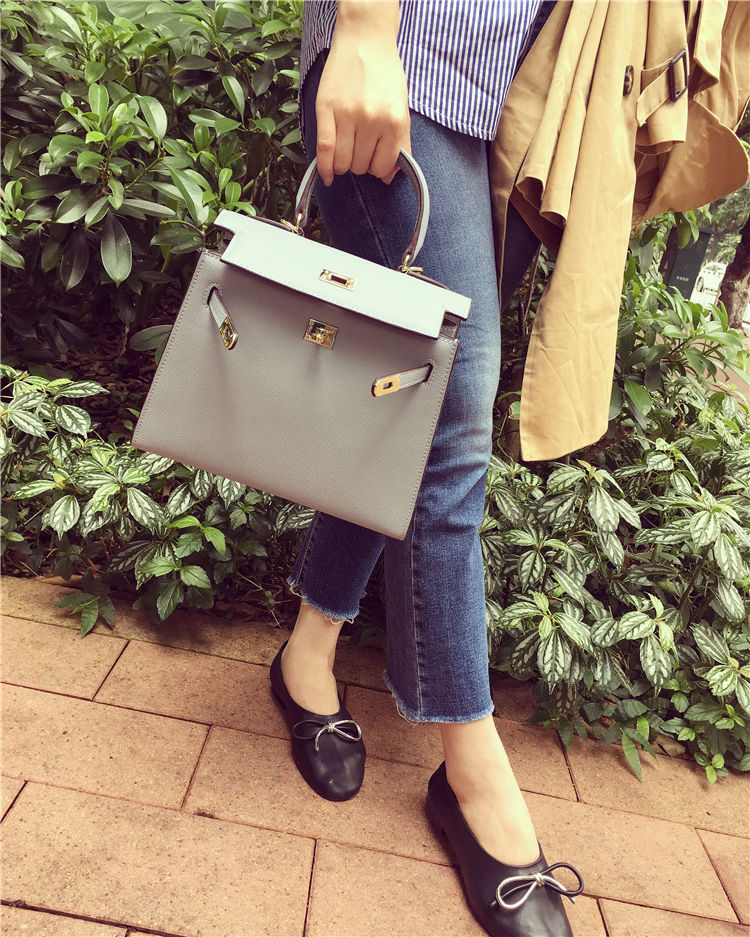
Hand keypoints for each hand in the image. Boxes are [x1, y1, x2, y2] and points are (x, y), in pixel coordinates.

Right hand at [315, 0, 410, 185]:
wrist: (365, 38)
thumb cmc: (385, 74)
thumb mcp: (402, 107)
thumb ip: (401, 142)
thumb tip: (390, 177)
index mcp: (394, 121)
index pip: (383, 167)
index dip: (378, 169)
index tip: (374, 161)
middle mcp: (372, 120)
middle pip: (361, 166)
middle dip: (361, 163)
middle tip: (360, 147)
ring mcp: (347, 115)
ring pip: (343, 163)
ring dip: (344, 163)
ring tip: (347, 149)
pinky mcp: (326, 109)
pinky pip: (324, 149)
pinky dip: (325, 168)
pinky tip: (328, 176)